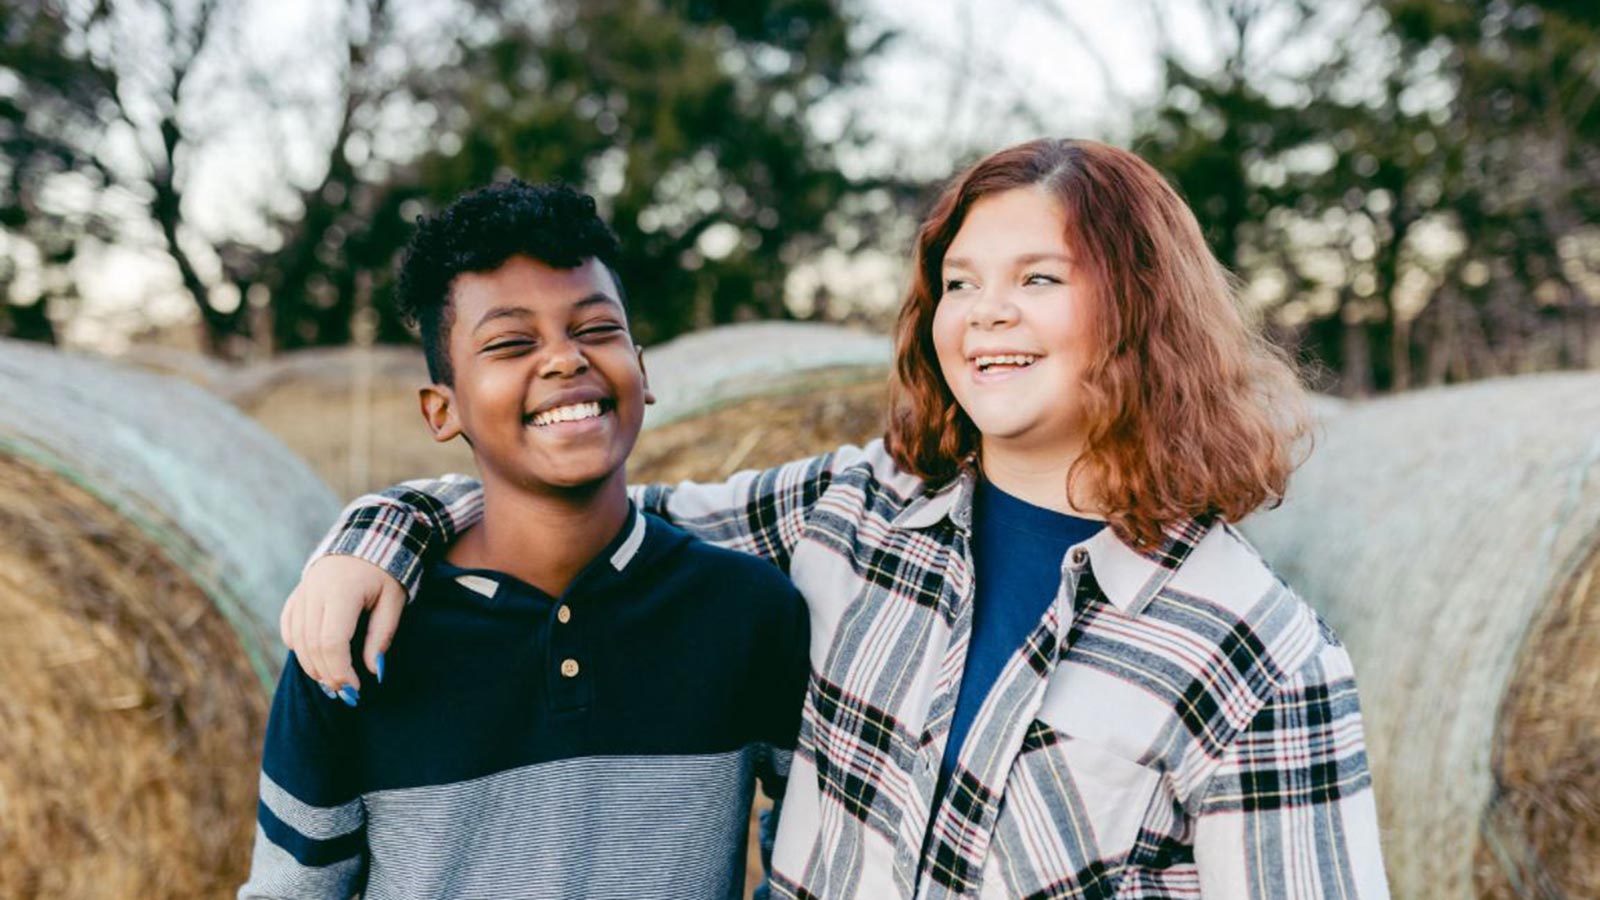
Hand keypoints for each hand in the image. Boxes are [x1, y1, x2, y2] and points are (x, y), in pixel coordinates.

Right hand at [279, 554, 406, 701]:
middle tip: (345, 693)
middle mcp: (315, 591)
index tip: (355, 689)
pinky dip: (297, 646)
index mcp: (341, 591)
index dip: (340, 671)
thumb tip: (374, 671)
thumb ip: (382, 635)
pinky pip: (289, 626)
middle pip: (312, 644)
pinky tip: (311, 659)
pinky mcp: (297, 593)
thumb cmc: (386, 570)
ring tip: (331, 682)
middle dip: (327, 674)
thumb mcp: (394, 600)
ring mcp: (303, 591)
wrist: (367, 535)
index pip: (332, 642)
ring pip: (297, 639)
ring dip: (312, 666)